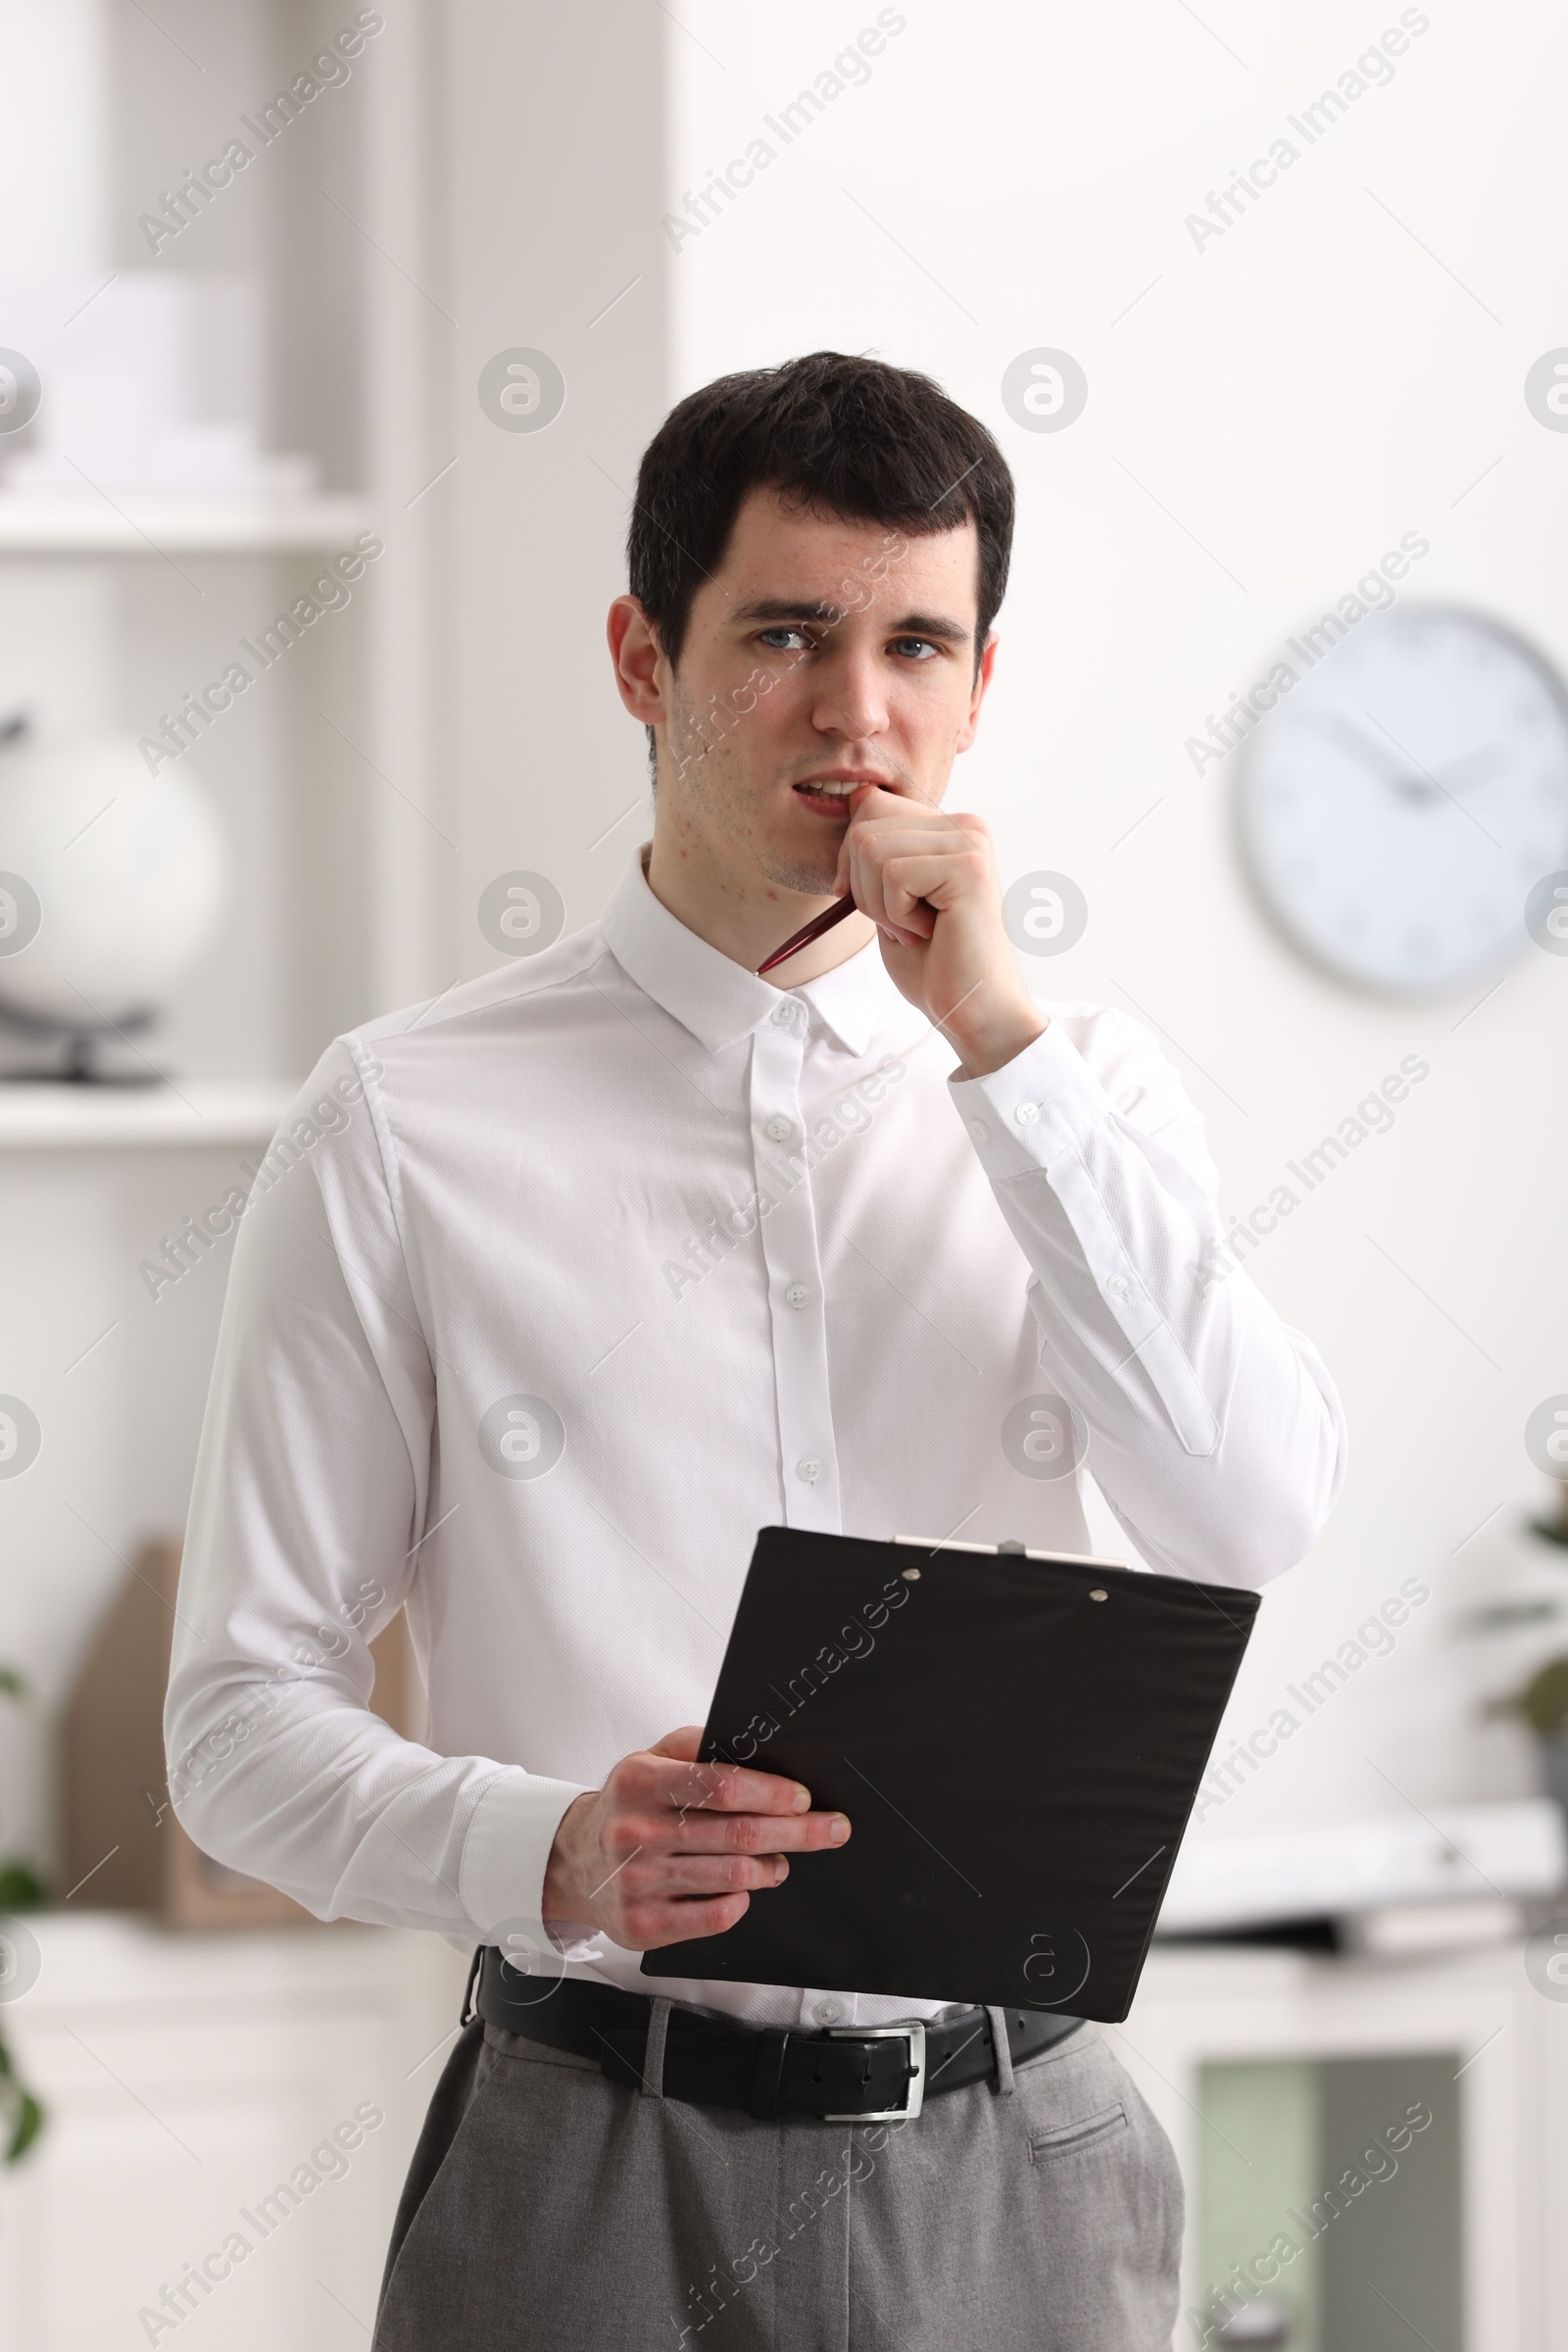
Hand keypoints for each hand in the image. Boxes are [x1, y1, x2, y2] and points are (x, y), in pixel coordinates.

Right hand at [541, 1726, 850, 1950]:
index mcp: (638, 1782)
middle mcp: (635, 1832)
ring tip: (782, 1860)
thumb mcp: (651, 1759)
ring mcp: (637, 1883)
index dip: (770, 1792)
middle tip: (830, 1828)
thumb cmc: (628, 1805)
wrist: (574, 1862)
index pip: (719, 1785)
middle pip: (737, 1835)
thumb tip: (756, 1747)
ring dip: (772, 1867)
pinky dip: (742, 1899)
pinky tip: (744, 1886)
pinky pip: (716, 1916)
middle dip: (796, 1831)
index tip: (803, 1797)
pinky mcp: (643, 1925)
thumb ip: (697, 1745)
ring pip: (733, 1876)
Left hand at [836, 786, 1047, 1077]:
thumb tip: (852, 801)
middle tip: (899, 923)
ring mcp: (970, 843)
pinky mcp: (969, 867)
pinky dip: (896, 915)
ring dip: (878, 905)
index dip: (851, 856)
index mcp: (948, 827)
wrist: (971, 1011)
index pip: (870, 803)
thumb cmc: (932, 963)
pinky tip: (928, 933)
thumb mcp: (890, 896)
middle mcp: (965, 825)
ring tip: (914, 930)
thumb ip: (878, 851)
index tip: (866, 900)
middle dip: (861, 885)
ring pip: (872, 849)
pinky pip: (893, 875)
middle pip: (865, 824)